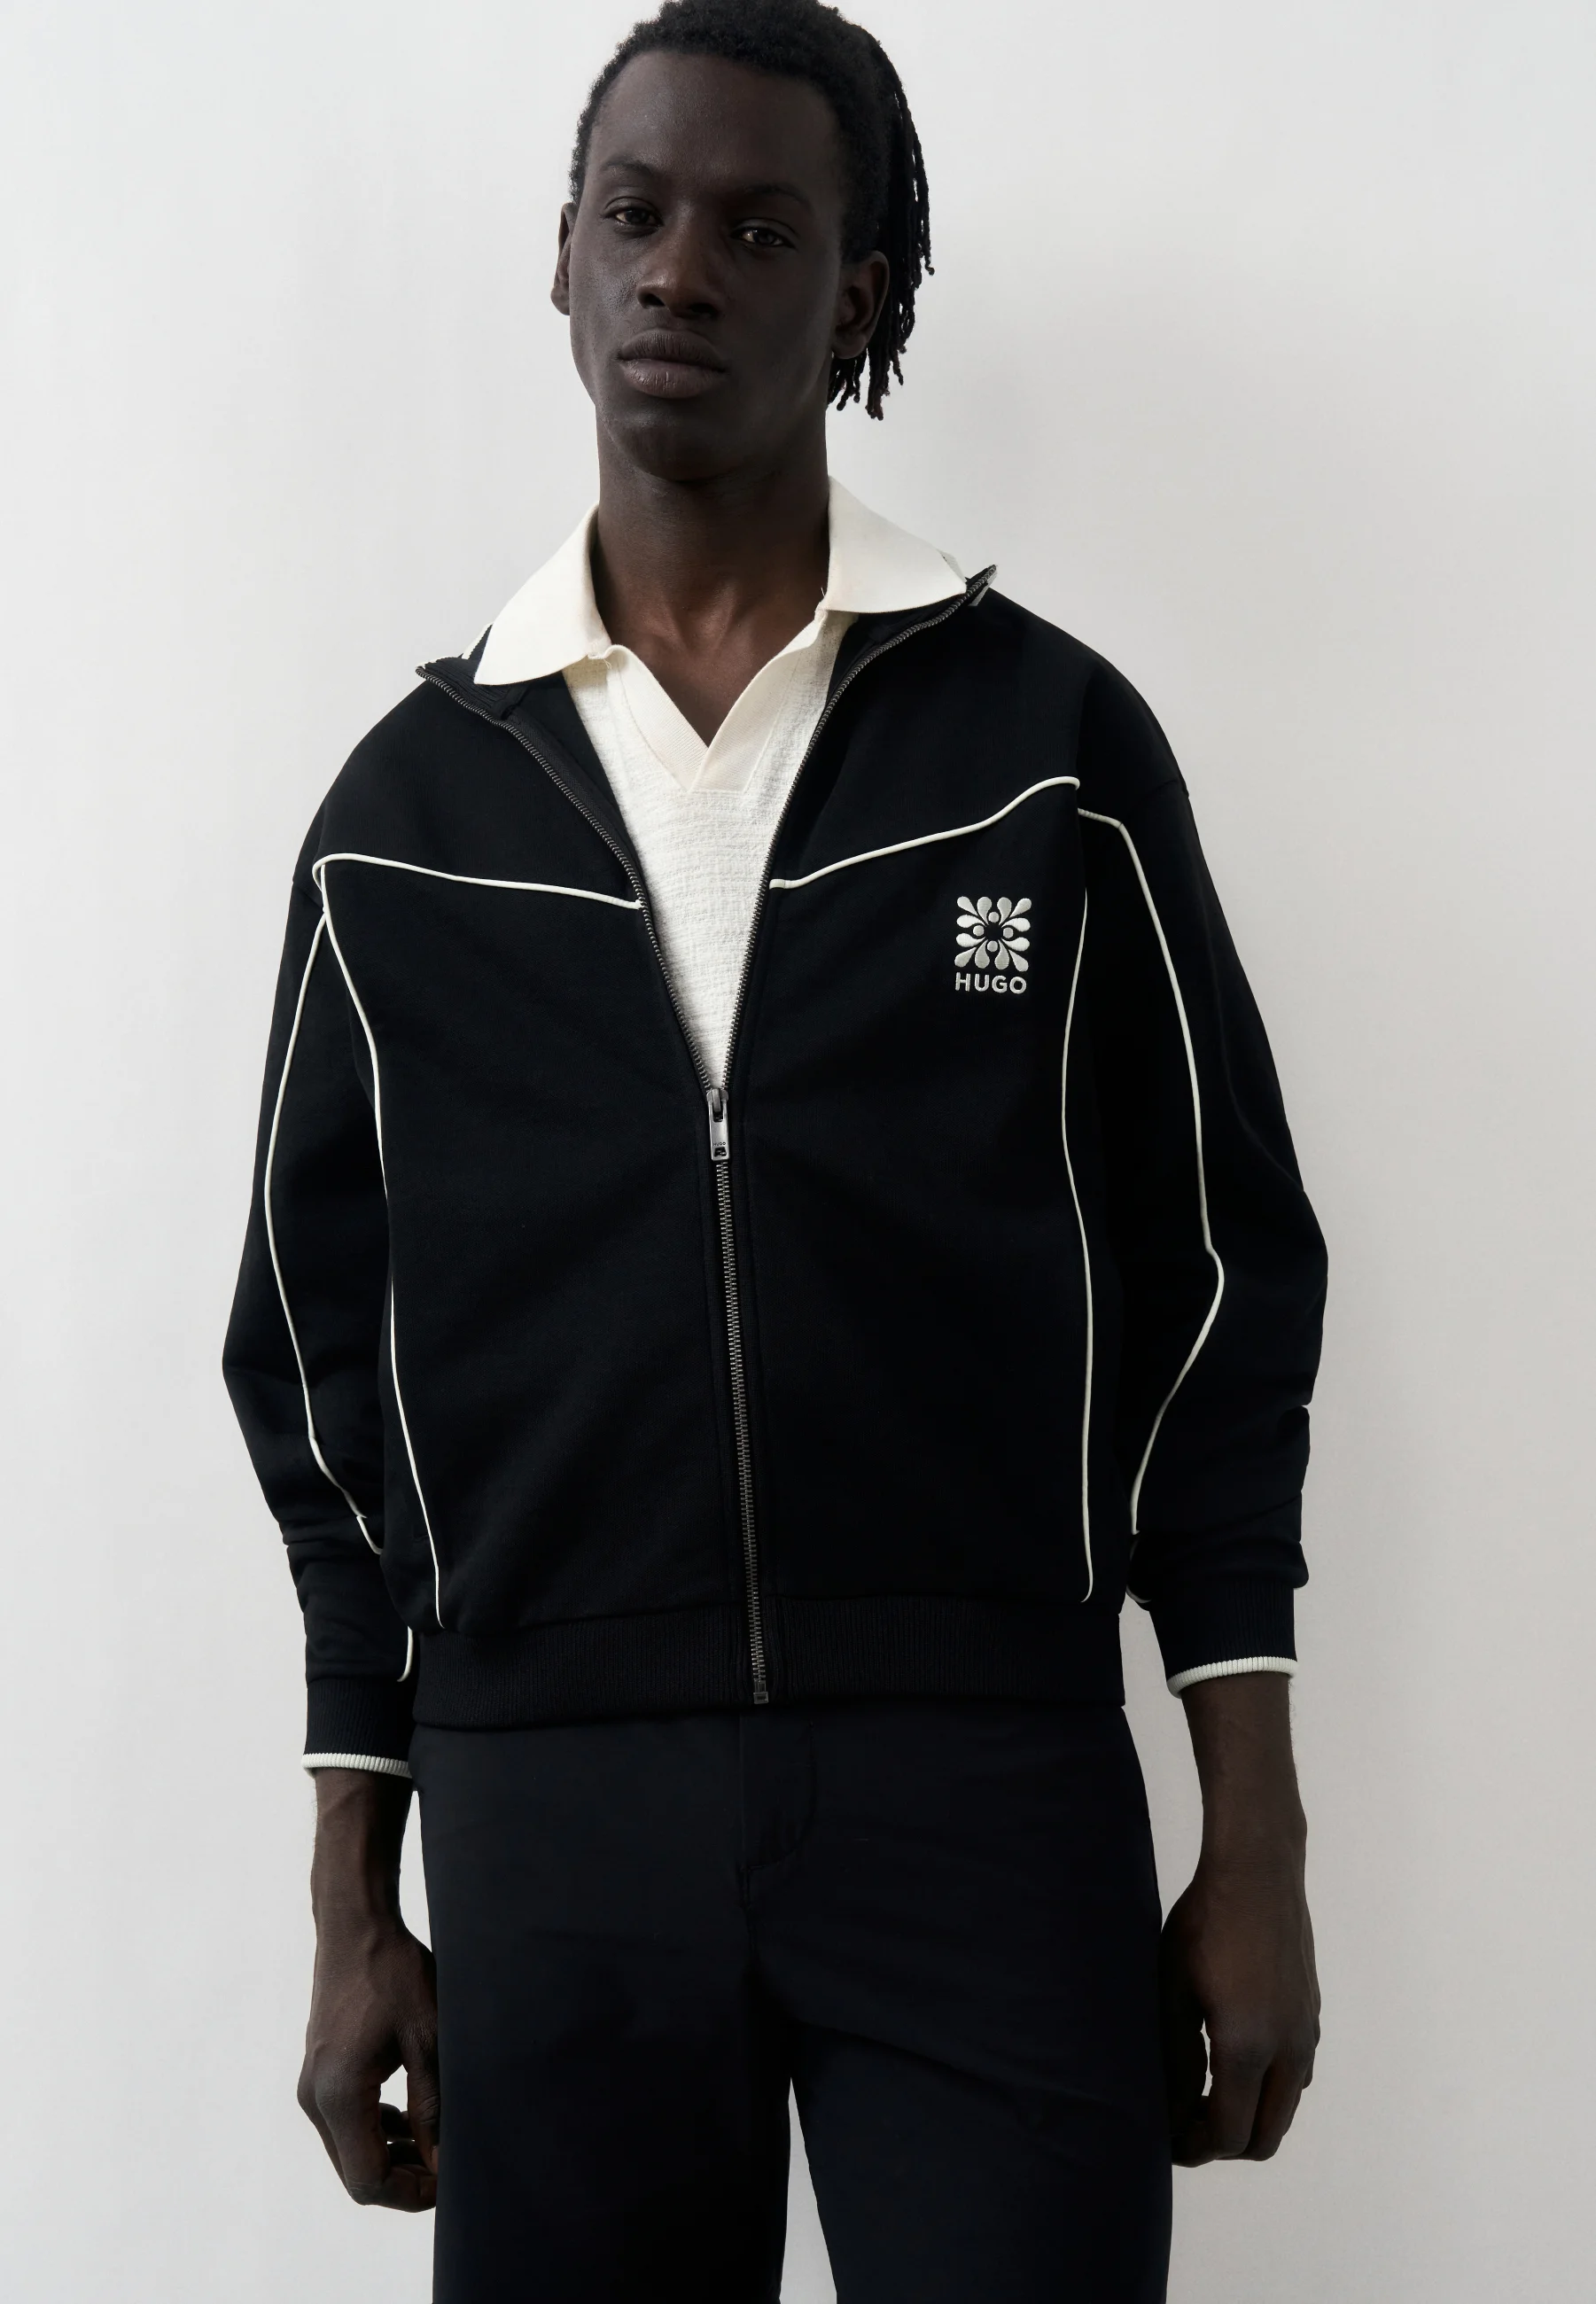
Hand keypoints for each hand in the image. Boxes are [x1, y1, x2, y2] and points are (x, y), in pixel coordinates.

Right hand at [296, 1769, 438, 2210]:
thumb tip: (442, 2165)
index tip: (451, 2182)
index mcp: (341, 2095)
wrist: (355, 1926)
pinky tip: (410, 2115)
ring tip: (436, 2141)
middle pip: (357, 2173)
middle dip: (404, 2179)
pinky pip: (345, 2125)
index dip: (412, 2195)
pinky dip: (376, 2132)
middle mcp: (315, 2098)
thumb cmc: (394, 1975)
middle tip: (449, 2165)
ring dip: (392, 2157)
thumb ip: (434, 2108)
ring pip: (350, 2151)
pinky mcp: (317, 2073)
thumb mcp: (428, 2039)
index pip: (369, 2180)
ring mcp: (312, 2086)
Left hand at [1162, 1673, 1319, 2164]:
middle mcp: (1288, 2049)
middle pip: (1266, 2137)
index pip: (1230, 2134)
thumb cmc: (1204, 1922)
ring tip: (1202, 2093)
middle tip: (1184, 2126)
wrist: (1258, 1870)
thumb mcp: (1173, 1987)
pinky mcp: (1313, 2013)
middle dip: (1224, 2143)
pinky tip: (1232, 2058)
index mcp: (1247, 2046)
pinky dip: (1268, 2087)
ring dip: (1250, 2115)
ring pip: (1285, 2107)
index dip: (1196, 2149)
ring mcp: (1307, 2032)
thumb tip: (1174, 2106)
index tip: (1168, 2142)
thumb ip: (1175, 2054)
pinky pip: (1296, 2074)